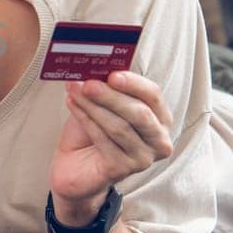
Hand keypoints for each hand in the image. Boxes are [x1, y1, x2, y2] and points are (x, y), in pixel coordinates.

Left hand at [52, 71, 174, 212]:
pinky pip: (103, 140)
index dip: (134, 84)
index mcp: (160, 119)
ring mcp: (142, 158)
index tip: (112, 74)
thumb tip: (100, 63)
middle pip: (139, 113)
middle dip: (111, 96)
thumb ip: (108, 87)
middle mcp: (158, 140)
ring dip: (93, 106)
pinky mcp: (122, 170)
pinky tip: (72, 105)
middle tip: (88, 82)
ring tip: (74, 90)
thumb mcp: (102, 104)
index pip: (154, 96)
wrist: (74, 166)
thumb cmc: (92, 132)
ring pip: (119, 127)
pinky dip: (86, 120)